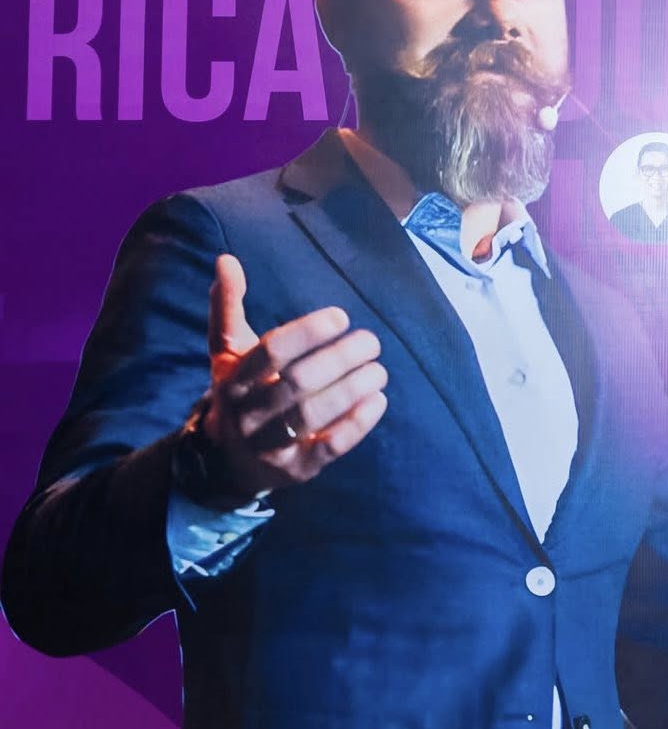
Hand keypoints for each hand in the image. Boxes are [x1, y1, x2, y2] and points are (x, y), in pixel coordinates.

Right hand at [201, 254, 388, 499]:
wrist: (228, 460)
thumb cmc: (239, 391)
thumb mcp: (228, 352)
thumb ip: (228, 307)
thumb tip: (227, 259)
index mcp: (231, 380)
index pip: (271, 352)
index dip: (308, 331)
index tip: (341, 317)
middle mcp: (247, 414)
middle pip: (297, 383)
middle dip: (339, 359)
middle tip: (371, 341)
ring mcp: (270, 445)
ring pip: (314, 415)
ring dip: (353, 389)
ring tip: (379, 369)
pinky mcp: (296, 469)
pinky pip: (330, 447)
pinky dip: (357, 424)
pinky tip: (378, 401)